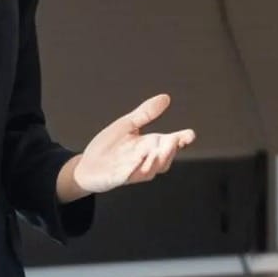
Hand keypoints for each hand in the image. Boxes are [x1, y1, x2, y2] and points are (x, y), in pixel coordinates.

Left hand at [73, 94, 194, 194]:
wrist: (87, 165)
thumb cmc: (108, 146)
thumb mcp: (127, 125)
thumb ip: (146, 113)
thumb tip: (165, 98)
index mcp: (149, 146)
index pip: (171, 144)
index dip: (182, 140)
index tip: (190, 134)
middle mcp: (145, 160)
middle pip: (164, 159)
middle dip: (170, 151)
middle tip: (174, 140)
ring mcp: (134, 171)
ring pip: (150, 169)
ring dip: (155, 160)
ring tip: (158, 149)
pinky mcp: (119, 178)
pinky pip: (129, 175)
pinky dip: (134, 168)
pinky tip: (137, 158)